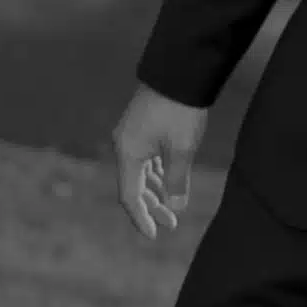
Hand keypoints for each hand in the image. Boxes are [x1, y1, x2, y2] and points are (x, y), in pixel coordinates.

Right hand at [113, 85, 207, 243]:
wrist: (179, 71)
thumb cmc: (180, 110)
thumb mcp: (182, 148)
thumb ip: (177, 179)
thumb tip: (176, 208)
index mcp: (128, 152)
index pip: (130, 196)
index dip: (141, 218)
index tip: (154, 235)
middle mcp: (125, 145)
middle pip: (134, 185)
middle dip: (151, 207)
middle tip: (171, 225)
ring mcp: (133, 135)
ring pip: (140, 172)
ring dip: (155, 191)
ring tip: (171, 207)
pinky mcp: (143, 127)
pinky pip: (146, 159)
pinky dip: (157, 174)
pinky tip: (169, 182)